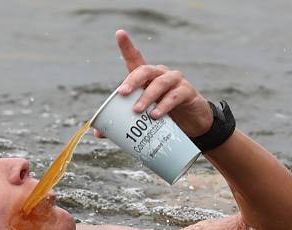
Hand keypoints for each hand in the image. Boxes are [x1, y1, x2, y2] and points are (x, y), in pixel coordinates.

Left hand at [93, 30, 212, 138]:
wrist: (192, 124)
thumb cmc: (165, 115)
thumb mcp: (145, 117)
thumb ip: (124, 121)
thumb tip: (98, 133)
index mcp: (147, 77)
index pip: (136, 59)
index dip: (127, 46)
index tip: (119, 33)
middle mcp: (160, 74)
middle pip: (145, 71)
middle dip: (132, 81)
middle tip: (122, 93)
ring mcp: (175, 82)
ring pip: (159, 83)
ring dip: (147, 96)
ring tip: (138, 110)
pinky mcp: (187, 92)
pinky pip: (174, 96)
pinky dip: (164, 105)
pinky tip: (157, 115)